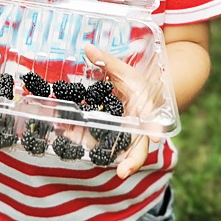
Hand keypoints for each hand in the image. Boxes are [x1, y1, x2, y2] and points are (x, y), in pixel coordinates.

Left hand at [84, 43, 163, 178]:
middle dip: (132, 162)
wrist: (138, 95)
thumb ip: (106, 61)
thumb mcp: (123, 70)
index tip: (154, 136)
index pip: (152, 120)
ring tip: (81, 152)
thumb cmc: (133, 83)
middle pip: (139, 149)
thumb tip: (87, 47)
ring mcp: (124, 137)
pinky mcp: (110, 139)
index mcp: (144, 109)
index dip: (153, 128)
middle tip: (122, 173)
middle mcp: (137, 128)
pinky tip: (66, 136)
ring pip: (117, 151)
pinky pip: (98, 144)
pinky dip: (83, 142)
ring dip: (101, 154)